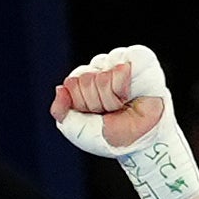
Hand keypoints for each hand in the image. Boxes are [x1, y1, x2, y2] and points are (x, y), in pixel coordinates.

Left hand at [50, 46, 164, 152]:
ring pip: (101, 76)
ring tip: (122, 105)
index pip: (71, 83)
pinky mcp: (139, 59)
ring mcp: (119, 62)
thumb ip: (60, 110)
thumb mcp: (76, 129)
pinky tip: (129, 94)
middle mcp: (101, 68)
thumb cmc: (110, 134)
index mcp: (84, 81)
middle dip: (97, 103)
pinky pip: (120, 68)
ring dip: (111, 99)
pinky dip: (122, 87)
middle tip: (111, 111)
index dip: (82, 104)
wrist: (139, 140)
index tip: (95, 114)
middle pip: (85, 79)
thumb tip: (60, 88)